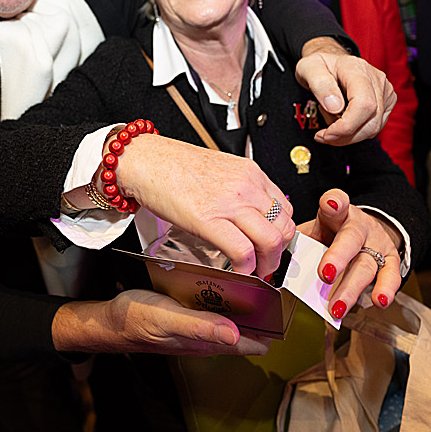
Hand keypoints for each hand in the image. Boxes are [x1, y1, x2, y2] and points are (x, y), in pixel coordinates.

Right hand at [52, 289, 270, 355]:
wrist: (109, 318)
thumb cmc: (136, 322)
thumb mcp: (169, 321)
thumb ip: (201, 327)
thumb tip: (237, 336)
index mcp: (212, 342)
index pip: (257, 342)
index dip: (274, 326)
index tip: (285, 300)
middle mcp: (213, 333)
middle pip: (251, 323)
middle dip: (267, 305)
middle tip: (276, 273)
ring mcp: (203, 320)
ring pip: (236, 309)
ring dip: (248, 294)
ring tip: (258, 266)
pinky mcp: (192, 308)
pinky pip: (217, 299)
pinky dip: (226, 287)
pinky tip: (224, 269)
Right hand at [117, 134, 294, 278]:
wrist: (144, 160)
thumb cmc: (173, 166)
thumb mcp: (219, 171)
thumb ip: (240, 190)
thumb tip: (251, 217)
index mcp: (250, 173)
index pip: (286, 209)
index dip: (282, 234)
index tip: (272, 247)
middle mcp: (246, 186)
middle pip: (285, 227)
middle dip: (279, 254)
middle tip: (266, 265)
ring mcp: (230, 202)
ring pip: (271, 241)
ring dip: (267, 265)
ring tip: (254, 272)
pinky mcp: (208, 219)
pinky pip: (243, 250)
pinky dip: (246, 268)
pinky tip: (237, 271)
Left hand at [296, 37, 396, 145]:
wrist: (331, 62)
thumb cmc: (319, 65)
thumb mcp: (308, 68)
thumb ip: (320, 85)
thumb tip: (335, 107)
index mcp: (358, 70)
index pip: (364, 104)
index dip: (347, 126)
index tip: (326, 134)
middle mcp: (377, 80)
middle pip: (371, 121)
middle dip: (344, 136)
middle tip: (323, 136)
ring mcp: (384, 92)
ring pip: (373, 128)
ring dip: (348, 136)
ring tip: (330, 125)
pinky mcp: (386, 103)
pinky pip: (373, 127)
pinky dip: (355, 132)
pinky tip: (341, 123)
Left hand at [297, 189, 403, 316]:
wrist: (366, 231)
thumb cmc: (334, 232)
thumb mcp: (317, 230)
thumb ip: (302, 243)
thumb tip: (275, 262)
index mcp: (337, 213)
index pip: (336, 202)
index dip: (334, 203)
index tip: (329, 204)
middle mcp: (359, 225)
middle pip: (350, 239)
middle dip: (337, 257)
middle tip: (324, 275)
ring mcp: (377, 242)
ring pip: (366, 264)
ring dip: (351, 288)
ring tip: (338, 306)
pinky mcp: (391, 259)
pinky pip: (391, 275)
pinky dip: (385, 290)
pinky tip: (378, 301)